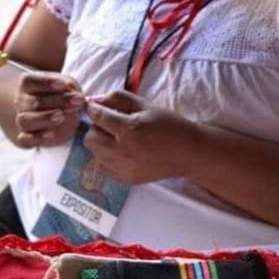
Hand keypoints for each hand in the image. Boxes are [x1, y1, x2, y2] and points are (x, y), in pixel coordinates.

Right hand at [14, 72, 85, 148]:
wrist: (53, 112)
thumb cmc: (60, 94)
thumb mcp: (66, 85)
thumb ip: (68, 85)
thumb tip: (68, 86)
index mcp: (27, 86)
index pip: (29, 81)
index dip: (45, 82)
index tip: (63, 85)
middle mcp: (21, 103)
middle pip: (33, 102)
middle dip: (57, 101)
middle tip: (76, 102)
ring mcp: (23, 120)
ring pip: (25, 120)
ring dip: (44, 118)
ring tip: (62, 117)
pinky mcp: (25, 138)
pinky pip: (25, 140)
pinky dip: (36, 138)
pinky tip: (51, 134)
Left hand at [84, 90, 198, 184]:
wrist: (188, 152)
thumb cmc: (169, 124)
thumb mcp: (145, 105)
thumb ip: (118, 99)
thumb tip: (94, 100)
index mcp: (130, 129)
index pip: (98, 117)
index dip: (92, 109)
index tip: (93, 106)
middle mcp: (124, 151)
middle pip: (91, 138)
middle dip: (96, 127)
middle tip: (109, 123)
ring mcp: (124, 168)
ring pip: (95, 153)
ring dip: (101, 143)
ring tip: (116, 138)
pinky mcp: (126, 179)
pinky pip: (103, 167)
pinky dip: (106, 158)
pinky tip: (120, 151)